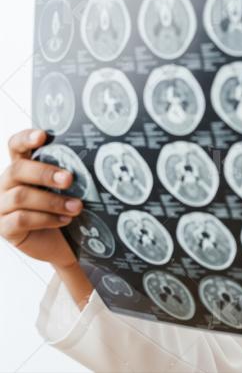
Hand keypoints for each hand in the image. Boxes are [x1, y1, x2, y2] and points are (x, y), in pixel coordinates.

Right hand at [0, 129, 82, 267]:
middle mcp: (7, 184)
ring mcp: (2, 206)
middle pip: (18, 170)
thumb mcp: (66, 190)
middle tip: (69, 179)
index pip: (15, 146)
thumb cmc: (63, 210)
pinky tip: (64, 221)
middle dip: (45, 173)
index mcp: (22, 168)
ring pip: (21, 197)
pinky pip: (21, 219)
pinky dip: (46, 219)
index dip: (25, 138)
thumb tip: (95, 161)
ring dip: (53, 201)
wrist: (61, 244)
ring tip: (77, 207)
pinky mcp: (4, 227)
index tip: (43, 136)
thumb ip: (68, 175)